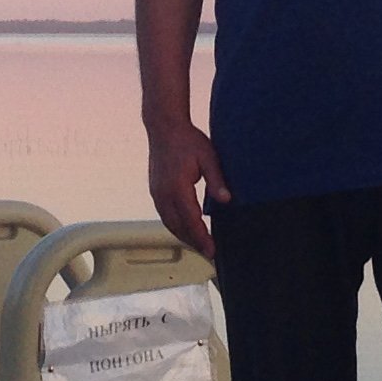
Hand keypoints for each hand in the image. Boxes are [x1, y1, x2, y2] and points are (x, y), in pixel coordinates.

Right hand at [147, 121, 230, 260]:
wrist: (164, 127)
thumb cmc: (188, 140)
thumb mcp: (208, 157)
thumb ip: (216, 180)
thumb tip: (226, 201)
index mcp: (178, 187)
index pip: (191, 220)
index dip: (202, 238)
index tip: (212, 251)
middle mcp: (163, 194)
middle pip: (178, 227)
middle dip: (194, 242)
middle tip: (209, 253)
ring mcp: (157, 193)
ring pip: (169, 223)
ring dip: (183, 236)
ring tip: (199, 244)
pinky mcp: (155, 190)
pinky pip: (165, 215)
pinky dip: (176, 226)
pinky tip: (186, 228)